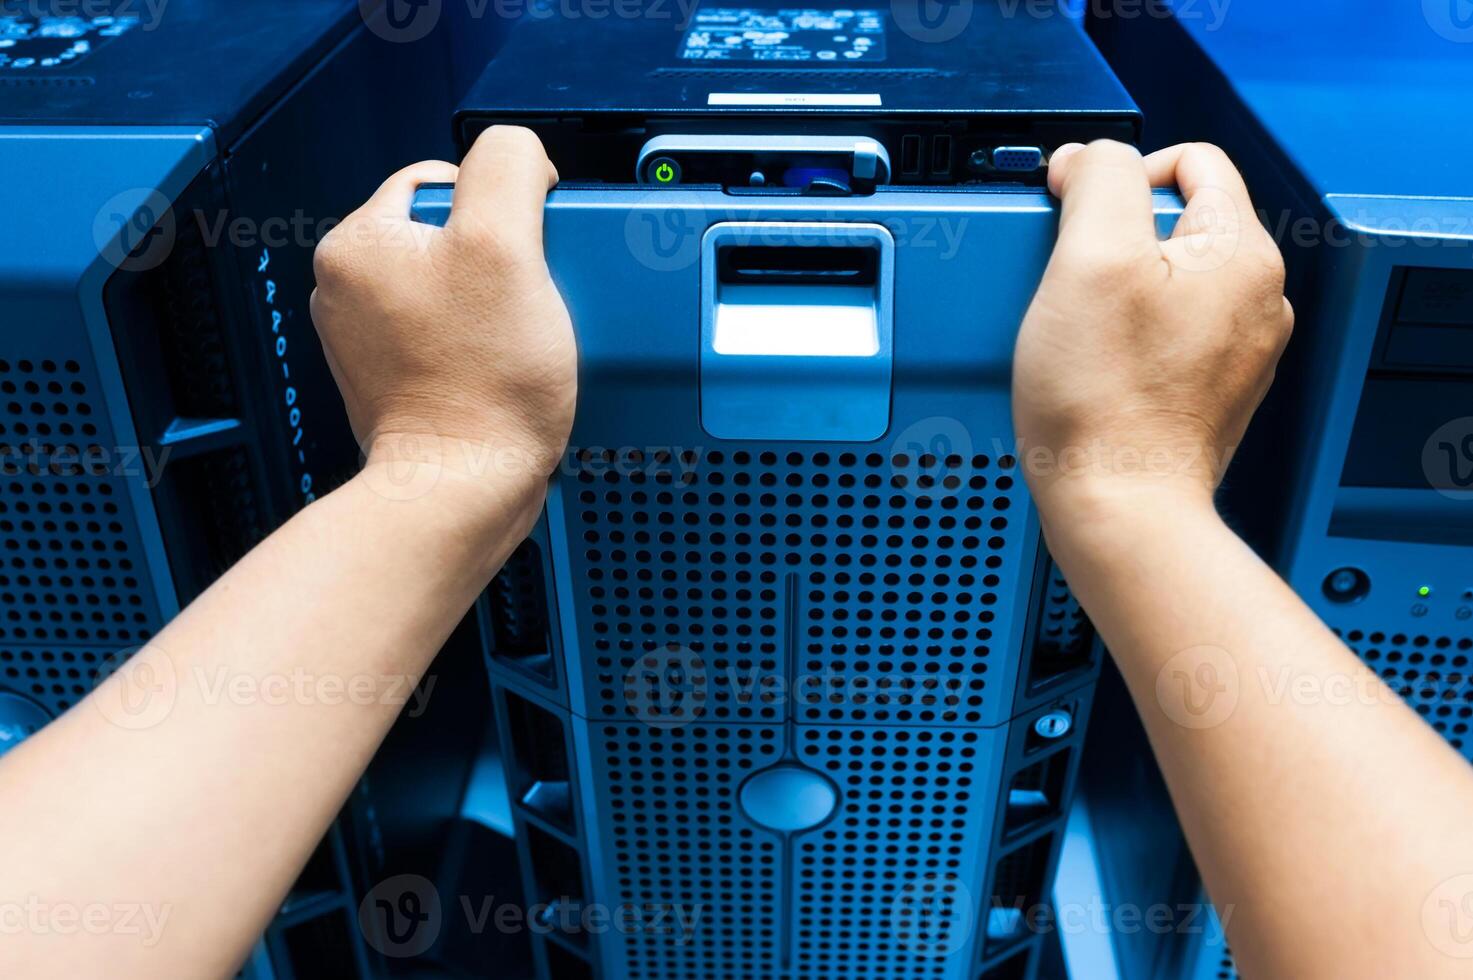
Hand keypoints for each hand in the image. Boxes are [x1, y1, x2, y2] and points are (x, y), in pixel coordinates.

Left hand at [310, 126, 575, 487]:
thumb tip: (516, 153)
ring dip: (498, 303)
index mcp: (358, 240)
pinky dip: (484, 345)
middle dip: (502, 259)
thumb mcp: (505, 245)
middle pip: (453, 233)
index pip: (446, 179)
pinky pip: (453, 334)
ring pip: (457, 285)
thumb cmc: (480, 384)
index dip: (505, 207)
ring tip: (514, 340)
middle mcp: (350, 285)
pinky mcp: (396, 378)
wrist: (464, 490)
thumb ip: (508, 168)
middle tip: (523, 302)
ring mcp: (369, 337)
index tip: (526, 256)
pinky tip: (502, 368)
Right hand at [1012, 141, 1292, 518]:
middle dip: (1112, 241)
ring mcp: (1236, 350)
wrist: (1119, 506)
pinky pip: (1163, 334)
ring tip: (1080, 332)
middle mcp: (1256, 299)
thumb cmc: (1106, 401)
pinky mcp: (1208, 390)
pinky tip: (1094, 367)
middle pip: (1175, 223)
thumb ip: (1100, 180)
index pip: (1191, 161)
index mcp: (1244, 254)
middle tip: (1070, 284)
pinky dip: (1125, 339)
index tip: (1075, 212)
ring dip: (1115, 292)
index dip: (1121, 173)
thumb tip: (1095, 157)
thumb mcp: (1089, 259)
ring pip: (1166, 282)